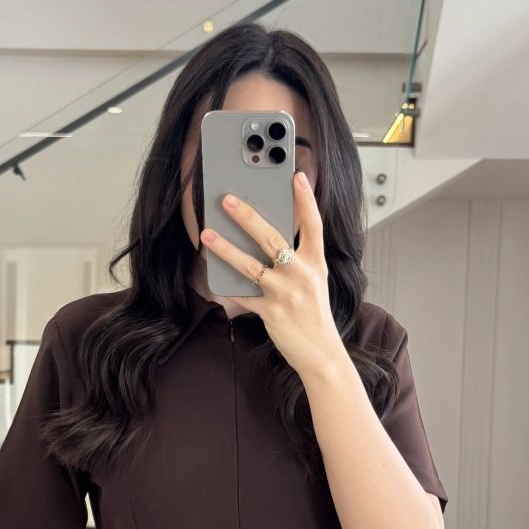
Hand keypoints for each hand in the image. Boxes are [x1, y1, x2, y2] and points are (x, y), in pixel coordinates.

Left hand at [200, 171, 344, 379]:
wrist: (321, 352)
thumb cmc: (314, 313)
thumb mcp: (314, 280)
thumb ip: (297, 257)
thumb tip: (266, 235)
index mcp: (316, 263)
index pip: (313, 224)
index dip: (306, 199)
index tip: (296, 176)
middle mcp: (302, 274)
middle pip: (272, 238)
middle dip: (247, 216)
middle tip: (227, 199)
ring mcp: (286, 294)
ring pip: (250, 265)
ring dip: (225, 248)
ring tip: (206, 233)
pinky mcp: (271, 312)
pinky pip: (243, 294)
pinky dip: (228, 285)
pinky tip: (213, 274)